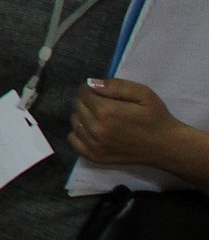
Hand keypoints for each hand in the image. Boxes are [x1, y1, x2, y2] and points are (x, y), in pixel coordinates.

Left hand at [70, 78, 184, 167]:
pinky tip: (93, 130)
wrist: (166, 146)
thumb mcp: (143, 93)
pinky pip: (73, 140)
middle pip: (77, 106)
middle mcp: (96, 129)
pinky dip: (79, 133)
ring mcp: (94, 145)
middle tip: (103, 103)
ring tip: (100, 117)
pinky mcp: (95, 156)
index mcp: (106, 111)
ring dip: (82, 115)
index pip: (82, 92)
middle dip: (87, 100)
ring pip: (75, 122)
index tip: (102, 92)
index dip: (91, 89)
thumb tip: (91, 83)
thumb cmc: (156, 117)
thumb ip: (116, 85)